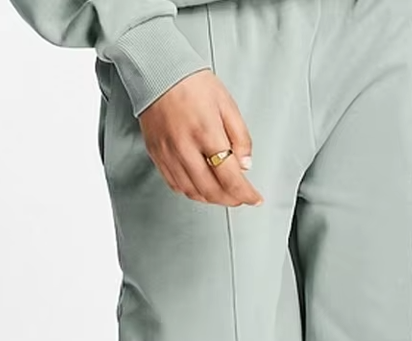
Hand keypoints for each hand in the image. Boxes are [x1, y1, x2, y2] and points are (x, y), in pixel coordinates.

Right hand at [138, 70, 262, 207]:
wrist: (158, 71)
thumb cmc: (192, 83)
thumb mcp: (227, 104)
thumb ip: (240, 137)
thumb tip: (245, 165)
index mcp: (206, 133)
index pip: (230, 176)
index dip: (245, 193)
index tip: (254, 198)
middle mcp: (185, 147)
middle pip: (211, 190)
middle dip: (231, 199)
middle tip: (241, 197)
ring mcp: (168, 154)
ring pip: (193, 192)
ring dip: (212, 199)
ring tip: (224, 193)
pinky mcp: (157, 156)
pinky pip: (176, 185)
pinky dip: (192, 192)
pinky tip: (202, 187)